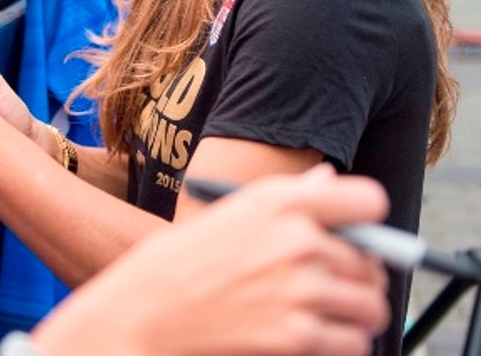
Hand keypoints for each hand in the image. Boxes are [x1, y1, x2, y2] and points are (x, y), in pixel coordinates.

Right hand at [32, 166, 389, 355]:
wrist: (148, 307)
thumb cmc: (185, 258)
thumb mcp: (233, 211)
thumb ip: (288, 198)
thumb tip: (329, 181)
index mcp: (278, 200)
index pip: (366, 200)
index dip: (370, 219)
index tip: (362, 232)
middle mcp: (296, 239)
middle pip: (371, 262)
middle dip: (359, 276)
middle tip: (334, 282)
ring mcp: (300, 289)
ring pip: (371, 305)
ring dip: (356, 312)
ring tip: (327, 311)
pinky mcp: (298, 335)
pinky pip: (354, 342)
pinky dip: (341, 342)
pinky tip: (313, 333)